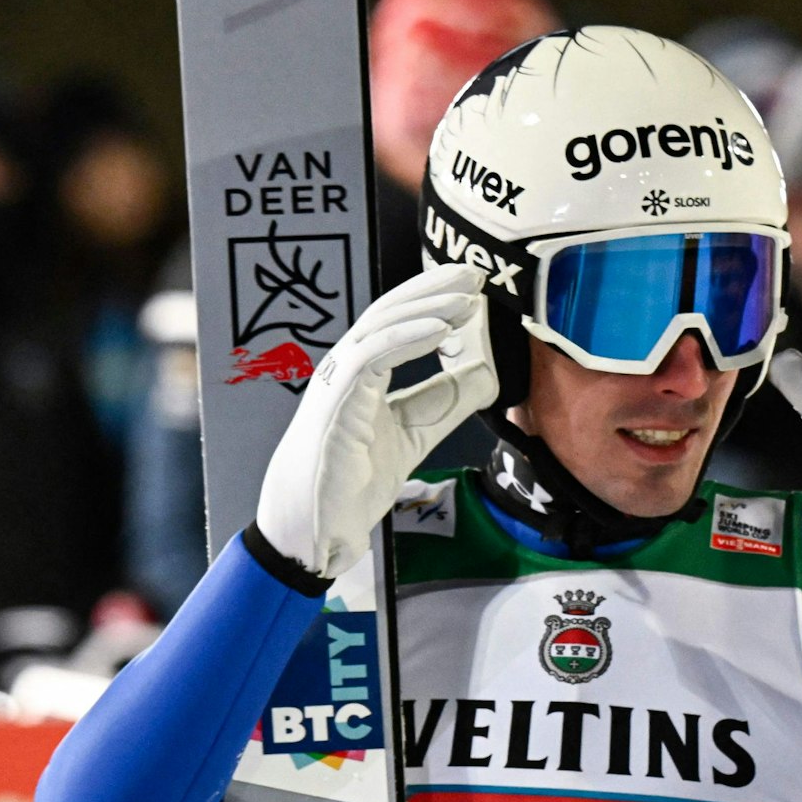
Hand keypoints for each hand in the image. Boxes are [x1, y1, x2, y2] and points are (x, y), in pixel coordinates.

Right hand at [255, 263, 496, 579]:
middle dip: (433, 289)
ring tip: (467, 298)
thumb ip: (444, 404)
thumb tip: (487, 375)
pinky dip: (407, 337)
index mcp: (362, 374)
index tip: (472, 290)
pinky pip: (371, 355)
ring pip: (381, 325)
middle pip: (390, 312)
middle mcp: (347, 369)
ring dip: (426, 306)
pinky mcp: (336, 400)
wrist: (314, 527)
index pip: (399, 323)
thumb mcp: (413, 434)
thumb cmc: (350, 484)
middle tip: (475, 274)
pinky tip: (442, 329)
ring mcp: (337, 381)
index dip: (434, 301)